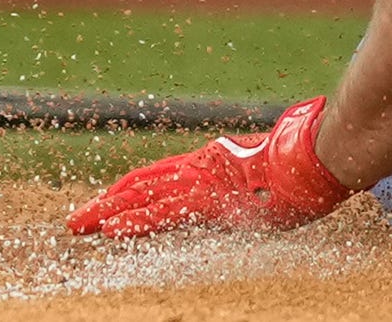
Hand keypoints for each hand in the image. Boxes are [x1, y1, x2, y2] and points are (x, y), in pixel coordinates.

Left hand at [66, 96, 347, 237]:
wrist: (315, 160)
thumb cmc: (301, 163)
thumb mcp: (268, 170)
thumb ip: (249, 175)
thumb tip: (258, 177)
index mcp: (209, 162)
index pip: (157, 178)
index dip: (128, 194)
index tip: (106, 206)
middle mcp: (199, 169)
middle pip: (141, 187)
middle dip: (106, 205)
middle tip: (76, 222)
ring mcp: (202, 182)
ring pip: (144, 199)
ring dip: (109, 214)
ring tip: (79, 227)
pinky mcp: (209, 198)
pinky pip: (165, 213)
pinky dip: (137, 222)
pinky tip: (113, 230)